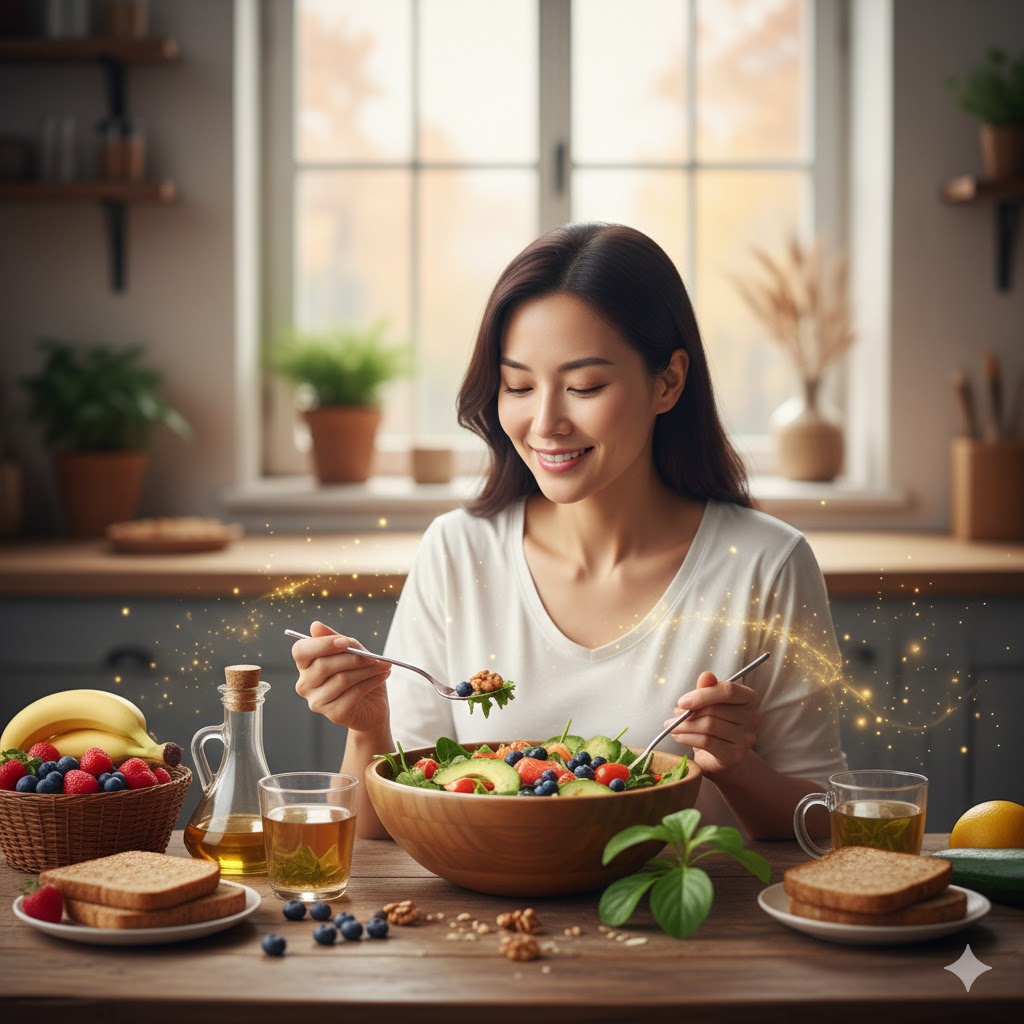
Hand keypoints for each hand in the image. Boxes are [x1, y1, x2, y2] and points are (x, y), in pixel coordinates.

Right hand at [292, 620, 390, 734]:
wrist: (373, 706)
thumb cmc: (359, 675)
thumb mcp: (352, 652)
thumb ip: (337, 639)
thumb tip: (315, 625)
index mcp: (305, 665)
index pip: (301, 651)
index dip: (322, 644)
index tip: (346, 642)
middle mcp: (305, 685)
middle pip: (323, 665)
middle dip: (353, 658)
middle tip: (374, 656)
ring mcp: (317, 702)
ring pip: (341, 679)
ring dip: (367, 670)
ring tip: (383, 665)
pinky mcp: (334, 714)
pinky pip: (354, 693)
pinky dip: (371, 682)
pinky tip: (382, 676)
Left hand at [666, 671, 762, 779]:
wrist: (722, 756)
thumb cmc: (716, 723)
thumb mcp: (710, 702)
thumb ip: (708, 688)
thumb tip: (706, 675)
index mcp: (748, 698)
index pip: (728, 690)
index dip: (702, 695)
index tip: (682, 701)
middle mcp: (753, 717)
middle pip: (715, 710)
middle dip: (689, 712)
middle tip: (675, 715)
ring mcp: (747, 738)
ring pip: (708, 726)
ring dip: (684, 726)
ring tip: (672, 726)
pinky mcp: (736, 755)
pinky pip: (706, 742)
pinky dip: (687, 738)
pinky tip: (678, 736)